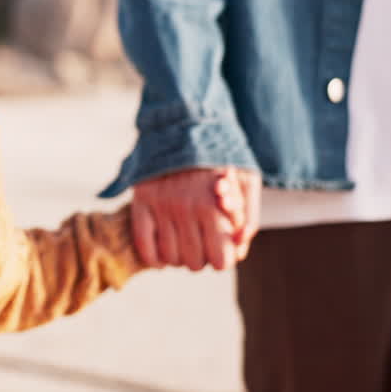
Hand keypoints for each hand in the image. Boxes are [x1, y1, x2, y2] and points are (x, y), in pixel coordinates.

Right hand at [130, 166, 260, 270]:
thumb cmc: (221, 160)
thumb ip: (249, 219)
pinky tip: (161, 258)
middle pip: (195, 263)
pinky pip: (144, 244)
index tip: (220, 252)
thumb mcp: (248, 183)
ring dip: (178, 258)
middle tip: (202, 245)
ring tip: (183, 245)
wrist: (186, 128)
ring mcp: (161, 206)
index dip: (222, 260)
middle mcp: (186, 209)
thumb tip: (240, 251)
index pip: (221, 260)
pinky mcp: (142, 202)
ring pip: (170, 258)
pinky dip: (154, 258)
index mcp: (214, 207)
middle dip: (201, 258)